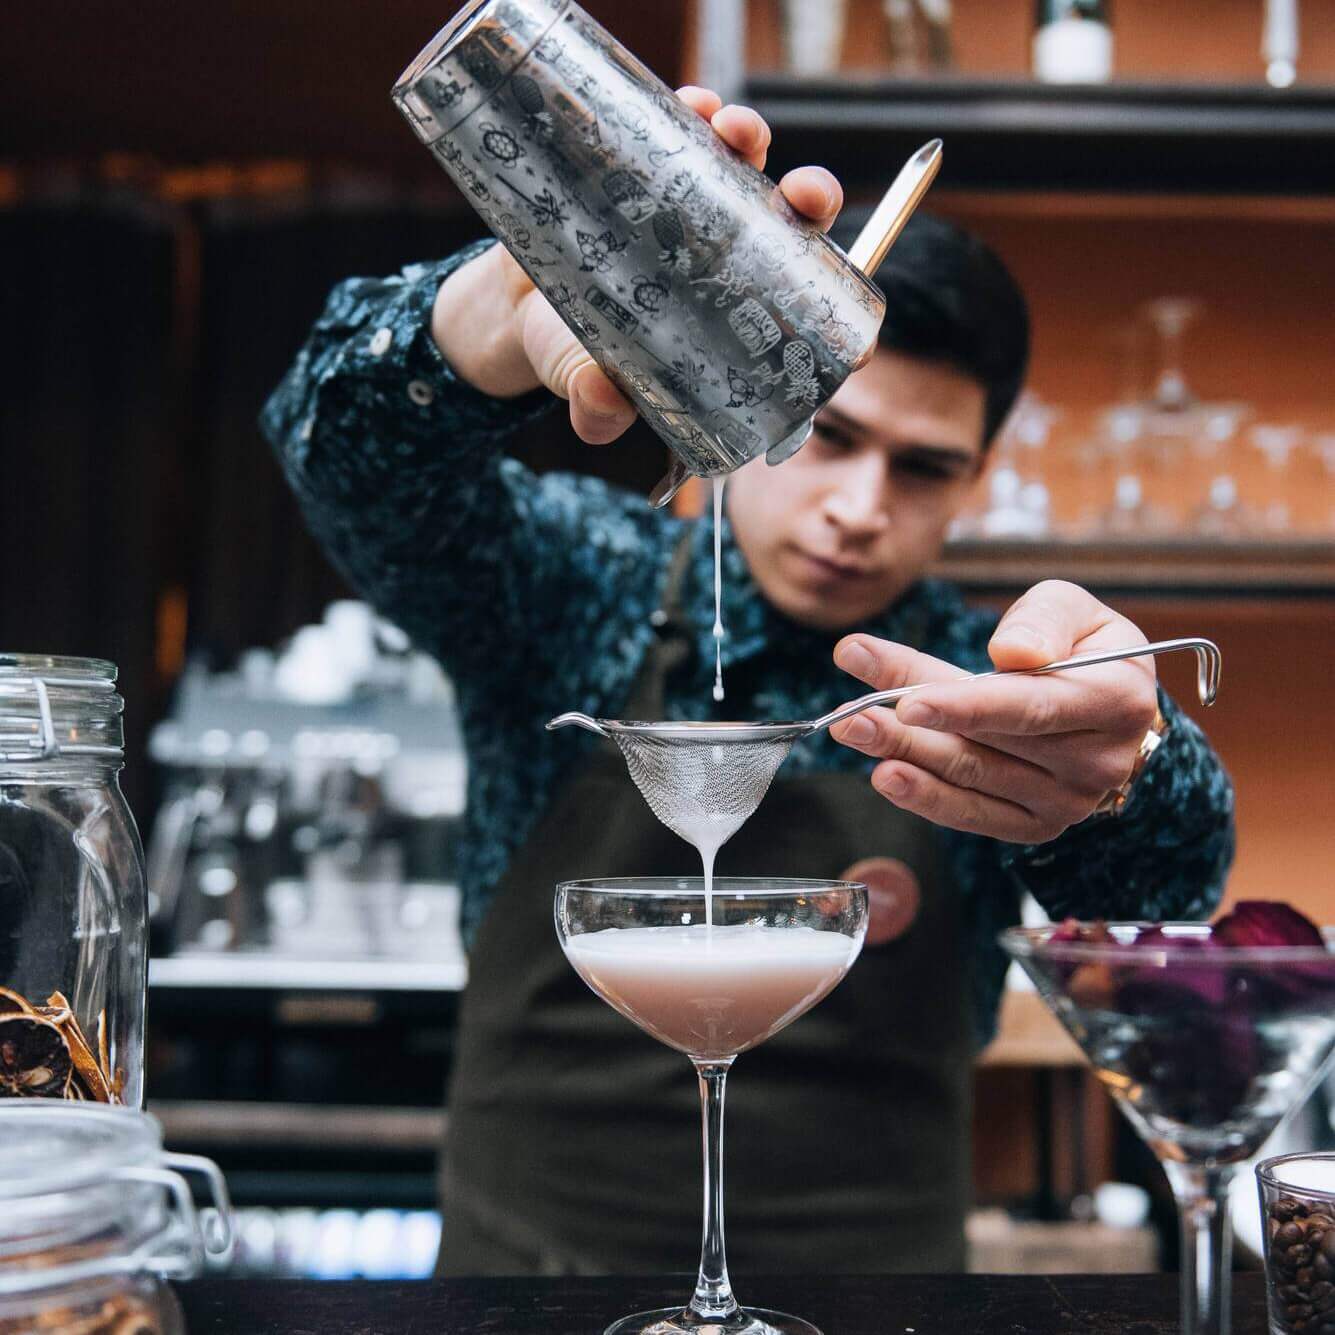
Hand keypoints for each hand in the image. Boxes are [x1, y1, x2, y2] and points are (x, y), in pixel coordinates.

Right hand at [432, 86, 843, 442]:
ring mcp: (696, 209)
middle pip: (795, 226)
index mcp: (732, 320)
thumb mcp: (581, 385)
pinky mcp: (656, 168)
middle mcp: (730, 260)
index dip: (841, 320)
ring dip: (753, 138)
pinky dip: (698, 111)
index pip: (802, 318)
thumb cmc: (571, 355)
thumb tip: (602, 404)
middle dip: (812, 201)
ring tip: (731, 129)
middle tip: (801, 193)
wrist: (518, 303)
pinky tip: (693, 105)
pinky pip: (690, 129)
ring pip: (748, 165)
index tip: (855, 330)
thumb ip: (595, 407)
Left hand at [828, 581, 1159, 843]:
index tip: (907, 699)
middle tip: (852, 712)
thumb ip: (1044, 620)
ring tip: (852, 730)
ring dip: (902, 753)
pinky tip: (887, 774)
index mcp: (1116, 701)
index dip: (965, 705)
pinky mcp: (1035, 825)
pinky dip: (925, 796)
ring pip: (969, 776)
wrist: (1112, 710)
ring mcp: (1067, 802)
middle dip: (909, 724)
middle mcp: (1097, 762)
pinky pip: (972, 813)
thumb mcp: (1076, 610)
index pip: (1029, 706)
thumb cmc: (1082, 647)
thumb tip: (1012, 651)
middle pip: (985, 743)